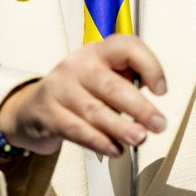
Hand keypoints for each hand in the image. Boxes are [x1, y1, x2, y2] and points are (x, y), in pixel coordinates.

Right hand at [0, 35, 167, 157]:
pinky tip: (115, 149)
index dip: (148, 65)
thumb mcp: (102, 75)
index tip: (161, 89)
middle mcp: (78, 66)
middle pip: (111, 85)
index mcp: (97, 52)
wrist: (34, 107)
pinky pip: (77, 130)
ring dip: (121, 128)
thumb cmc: (78, 89)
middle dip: (139, 107)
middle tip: (157, 124)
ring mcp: (61, 89)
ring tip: (139, 138)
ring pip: (94, 110)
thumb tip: (152, 104)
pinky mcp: (50, 114)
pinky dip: (99, 142)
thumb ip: (127, 82)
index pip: (125, 47)